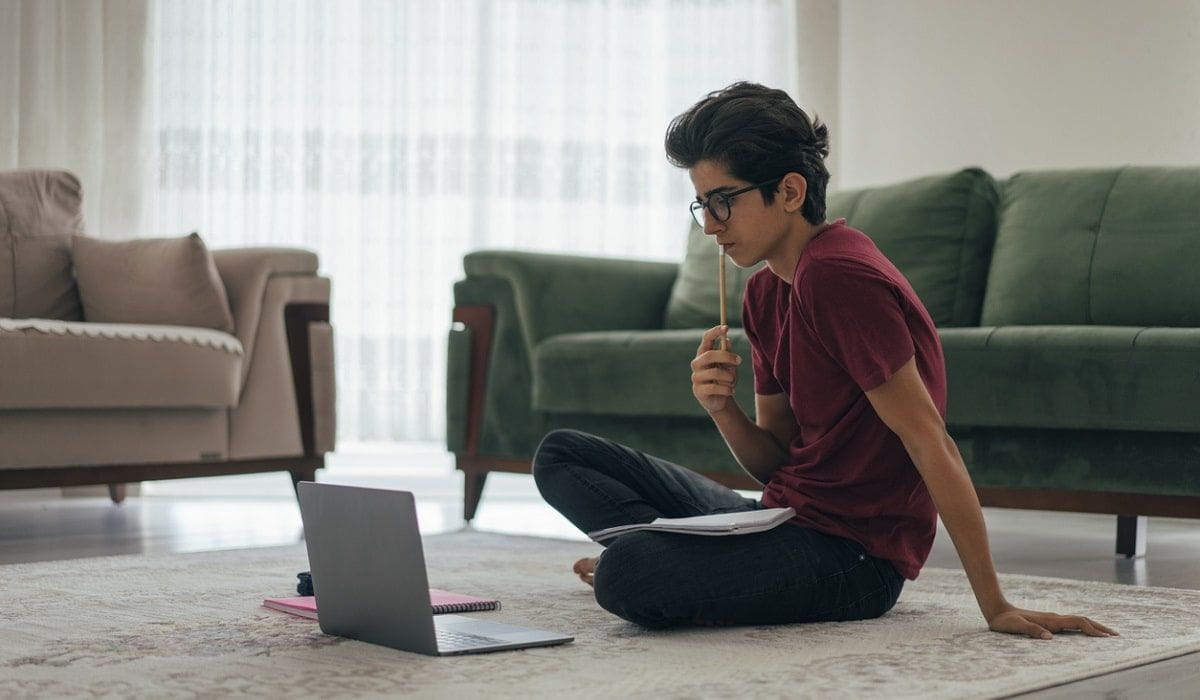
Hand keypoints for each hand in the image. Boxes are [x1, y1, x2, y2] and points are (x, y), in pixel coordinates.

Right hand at [691, 325, 741, 413]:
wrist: (721, 400)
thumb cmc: (725, 378)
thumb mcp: (729, 365)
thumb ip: (727, 354)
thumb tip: (727, 340)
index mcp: (703, 353)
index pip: (706, 339)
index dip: (715, 332)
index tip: (726, 328)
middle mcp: (697, 364)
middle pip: (710, 355)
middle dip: (726, 357)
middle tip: (739, 360)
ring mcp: (696, 377)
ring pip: (715, 372)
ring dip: (729, 377)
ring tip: (733, 382)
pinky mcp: (699, 391)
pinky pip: (716, 387)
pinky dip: (727, 389)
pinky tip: (731, 391)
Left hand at [987, 604, 1118, 639]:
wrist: (997, 610)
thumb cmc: (1005, 621)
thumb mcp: (1015, 627)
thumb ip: (1030, 631)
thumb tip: (1049, 637)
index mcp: (1051, 620)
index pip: (1078, 623)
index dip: (1093, 630)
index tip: (1107, 638)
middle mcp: (1055, 618)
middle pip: (1083, 620)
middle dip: (1100, 628)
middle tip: (1117, 636)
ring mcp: (1053, 619)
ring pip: (1078, 621)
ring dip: (1094, 627)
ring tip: (1107, 635)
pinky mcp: (1049, 621)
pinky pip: (1071, 624)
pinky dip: (1083, 627)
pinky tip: (1085, 633)